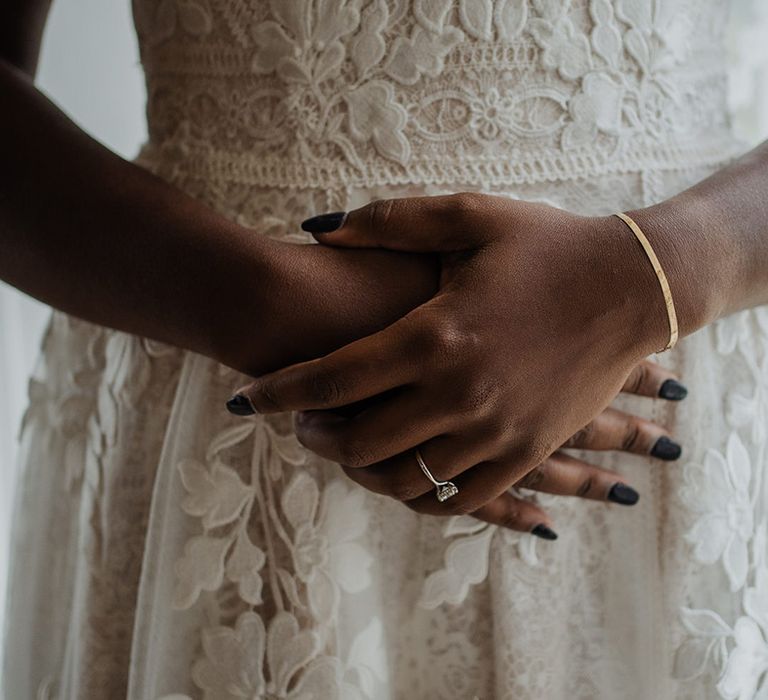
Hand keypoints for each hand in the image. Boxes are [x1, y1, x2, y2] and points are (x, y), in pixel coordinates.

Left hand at [227, 193, 675, 521]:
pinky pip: (459, 498)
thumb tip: (321, 229)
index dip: (279, 391)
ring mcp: (496, 430)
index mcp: (436, 333)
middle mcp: (460, 392)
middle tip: (301, 419)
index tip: (247, 398)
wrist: (631, 288)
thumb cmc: (548, 246)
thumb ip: (390, 221)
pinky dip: (418, 492)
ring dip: (360, 469)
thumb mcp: (470, 216)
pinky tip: (402, 469)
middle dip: (314, 434)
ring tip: (347, 445)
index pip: (332, 376)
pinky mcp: (525, 452)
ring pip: (403, 479)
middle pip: (358, 441)